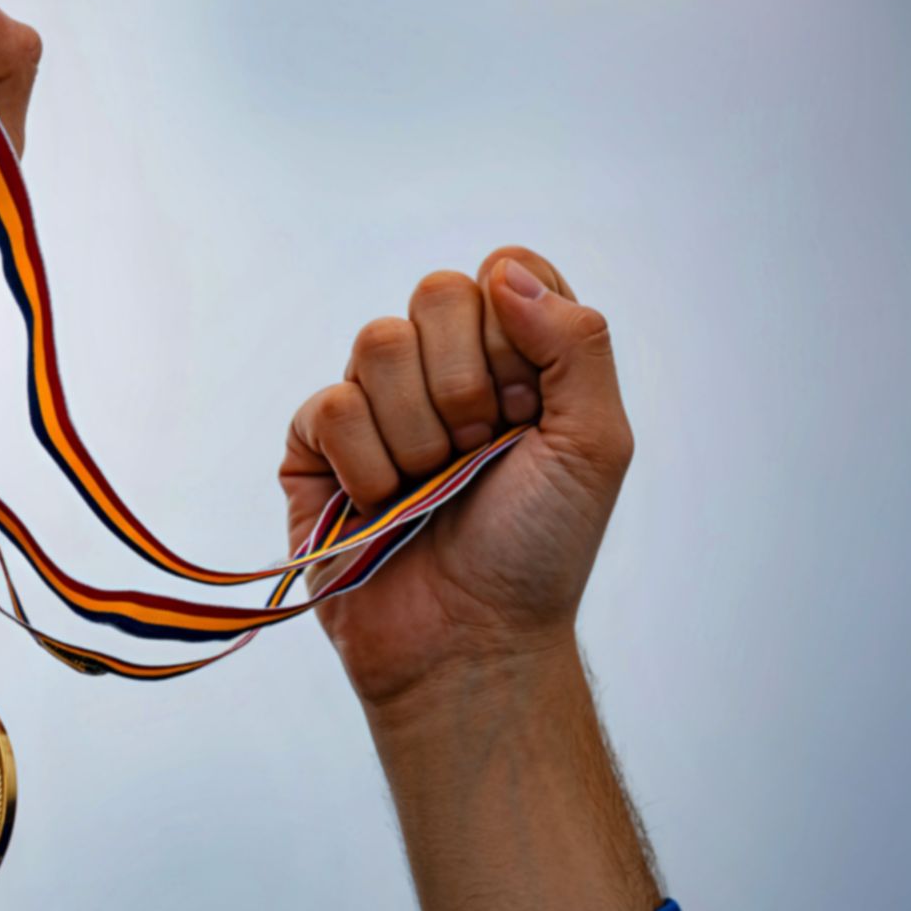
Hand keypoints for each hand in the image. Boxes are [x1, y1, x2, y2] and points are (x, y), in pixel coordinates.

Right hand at [280, 248, 633, 708]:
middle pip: (434, 292)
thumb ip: (576, 342)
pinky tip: (381, 506)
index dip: (515, 333)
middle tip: (480, 451)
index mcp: (513, 359)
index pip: (504, 271)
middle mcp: (441, 371)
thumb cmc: (536, 551)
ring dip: (417, 432)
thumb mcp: (595, 443)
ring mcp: (375, 404)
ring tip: (430, 487)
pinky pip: (329, 407)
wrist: (467, 641)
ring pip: (377, 343)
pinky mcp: (315, 445)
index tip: (529, 408)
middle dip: (467, 384)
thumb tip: (504, 269)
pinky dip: (366, 466)